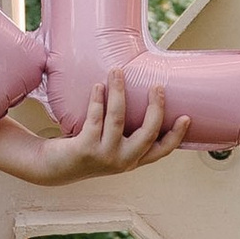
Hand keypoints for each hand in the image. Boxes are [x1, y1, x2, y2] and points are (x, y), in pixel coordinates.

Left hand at [19, 64, 188, 183]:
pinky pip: (95, 118)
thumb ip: (127, 131)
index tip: (186, 117)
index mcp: (132, 160)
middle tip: (157, 86)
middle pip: (148, 134)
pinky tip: (97, 86)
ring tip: (117, 71)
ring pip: (118, 119)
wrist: (54, 167)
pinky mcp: (86, 148)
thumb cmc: (87, 149)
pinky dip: (97, 99)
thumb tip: (137, 94)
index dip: (176, 136)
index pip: (161, 151)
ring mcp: (105, 156)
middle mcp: (122, 161)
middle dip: (155, 109)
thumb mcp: (112, 145)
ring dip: (118, 92)